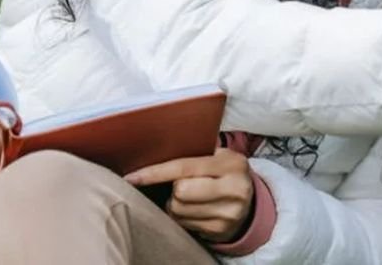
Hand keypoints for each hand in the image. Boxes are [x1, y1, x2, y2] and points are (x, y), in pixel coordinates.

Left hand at [125, 148, 255, 242]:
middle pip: (180, 192)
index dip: (156, 172)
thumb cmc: (225, 173)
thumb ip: (198, 153)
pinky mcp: (219, 230)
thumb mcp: (221, 157)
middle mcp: (234, 189)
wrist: (249, 202)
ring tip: (188, 197)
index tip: (132, 177)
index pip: (186, 167)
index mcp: (233, 164)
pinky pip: (183, 224)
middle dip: (174, 189)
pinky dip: (181, 217)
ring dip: (175, 204)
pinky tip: (193, 210)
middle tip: (181, 184)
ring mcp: (228, 213)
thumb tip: (156, 151)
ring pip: (178, 210)